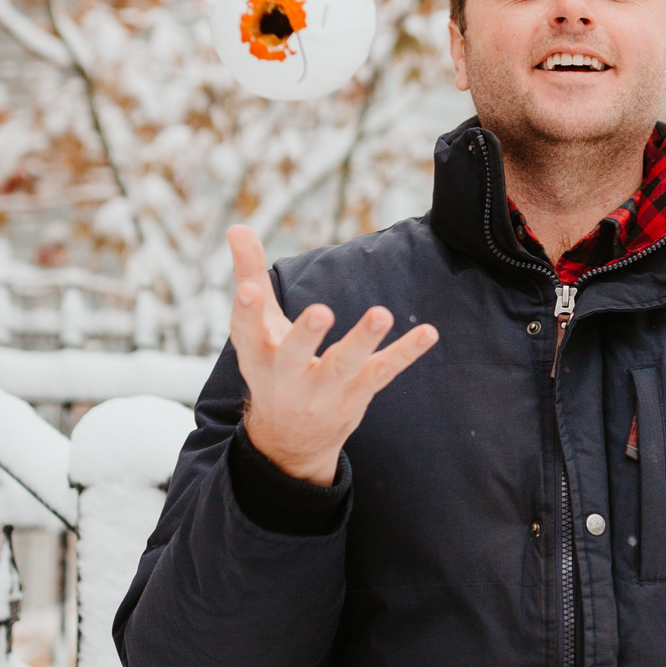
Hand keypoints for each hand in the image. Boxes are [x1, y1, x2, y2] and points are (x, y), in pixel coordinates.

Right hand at [227, 225, 438, 485]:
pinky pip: (383, 373)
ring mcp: (324, 392)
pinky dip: (405, 354)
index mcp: (257, 356)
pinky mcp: (356, 396)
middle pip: (294, 357)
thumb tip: (237, 226)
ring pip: (344, 367)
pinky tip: (428, 333)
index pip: (246, 333)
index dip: (245, 311)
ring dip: (362, 340)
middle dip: (306, 336)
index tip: (249, 289)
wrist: (290, 440)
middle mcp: (287, 379)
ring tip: (381, 314)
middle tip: (321, 311)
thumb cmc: (272, 366)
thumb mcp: (256, 329)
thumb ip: (249, 275)